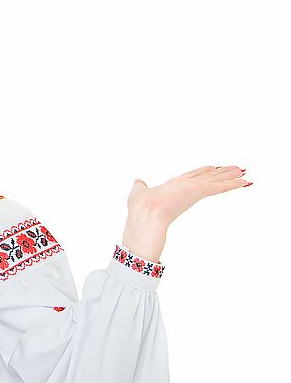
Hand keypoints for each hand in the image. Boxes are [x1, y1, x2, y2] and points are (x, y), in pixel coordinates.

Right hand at [127, 165, 250, 226]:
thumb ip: (140, 187)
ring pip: (216, 179)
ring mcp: (192, 187)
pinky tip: (245, 182)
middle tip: (234, 168)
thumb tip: (138, 181)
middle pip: (207, 175)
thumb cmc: (140, 208)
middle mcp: (183, 183)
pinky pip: (221, 187)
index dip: (203, 171)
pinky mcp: (198, 191)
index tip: (212, 168)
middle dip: (221, 172)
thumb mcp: (137, 194)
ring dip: (231, 175)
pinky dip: (234, 184)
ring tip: (244, 171)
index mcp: (171, 184)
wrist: (146, 214)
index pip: (192, 175)